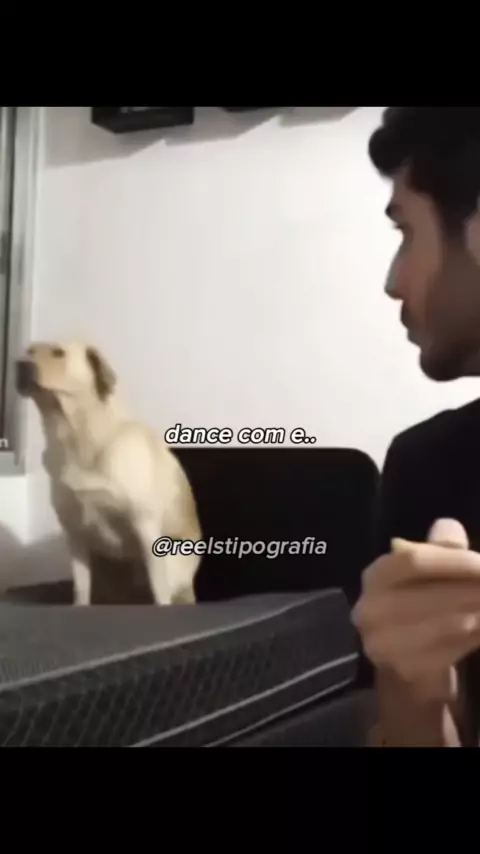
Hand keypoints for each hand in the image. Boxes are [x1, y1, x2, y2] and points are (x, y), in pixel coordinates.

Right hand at [352, 519, 479, 702]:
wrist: (404, 661)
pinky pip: (450, 653)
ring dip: (478, 614)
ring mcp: (384, 644)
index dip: (453, 560)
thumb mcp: (428, 571)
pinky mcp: (405, 670)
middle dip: (473, 590)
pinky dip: (474, 639)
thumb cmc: (419, 603)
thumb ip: (441, 548)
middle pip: (431, 594)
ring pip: (445, 625)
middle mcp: (370, 608)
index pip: (412, 559)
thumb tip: (450, 531)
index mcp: (376, 575)